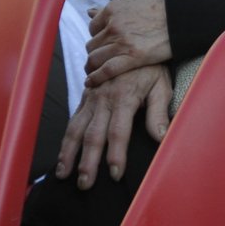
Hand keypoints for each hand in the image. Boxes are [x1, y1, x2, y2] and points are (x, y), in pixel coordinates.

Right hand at [56, 64, 169, 189]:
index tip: (116, 174)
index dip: (116, 154)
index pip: (118, 133)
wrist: (131, 42)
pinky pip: (73, 119)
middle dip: (88, 162)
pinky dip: (66, 138)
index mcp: (124, 99)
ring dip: (69, 153)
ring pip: (76, 129)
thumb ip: (159, 112)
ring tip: (64, 174)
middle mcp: (104, 100)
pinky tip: (62, 153)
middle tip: (85, 183)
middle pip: (93, 136)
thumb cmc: (150, 68)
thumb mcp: (161, 85)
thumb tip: (162, 136)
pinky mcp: (85, 97)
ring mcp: (91, 98)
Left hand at [85, 0, 171, 84]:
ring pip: (95, 58)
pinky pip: (106, 70)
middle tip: (101, 59)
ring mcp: (122, 42)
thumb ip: (113, 7)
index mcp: (113, 9)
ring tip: (95, 71)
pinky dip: (96, 77)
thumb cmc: (165, 5)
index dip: (98, 36)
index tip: (104, 43)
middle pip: (92, 44)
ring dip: (93, 66)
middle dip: (96, 52)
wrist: (185, 13)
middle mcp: (113, 25)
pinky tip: (92, 82)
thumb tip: (91, 11)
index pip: (93, 27)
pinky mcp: (133, 57)